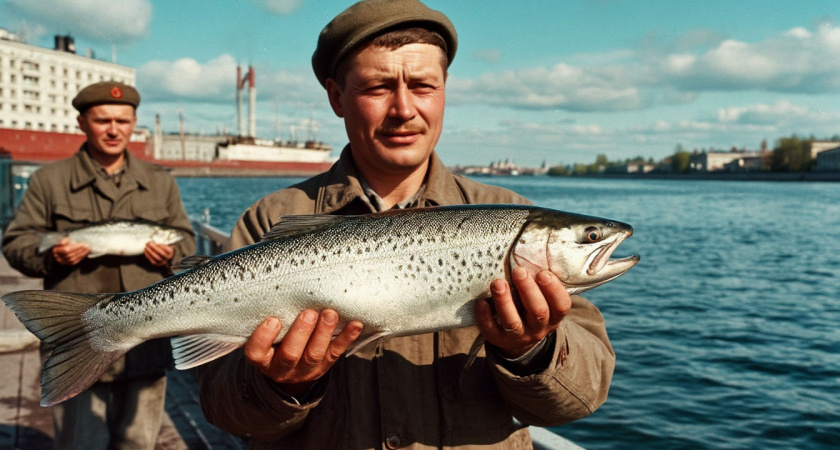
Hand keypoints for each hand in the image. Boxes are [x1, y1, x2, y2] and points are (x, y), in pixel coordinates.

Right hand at [51, 238, 90, 265]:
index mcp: (55, 250)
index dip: (74, 247)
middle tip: (87, 246)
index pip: (66, 250)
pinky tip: (86, 253)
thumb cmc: (66, 242)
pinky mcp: (68, 264)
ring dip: (82, 254)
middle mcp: (58, 257)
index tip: (82, 243)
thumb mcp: (65, 239)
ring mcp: (63, 262)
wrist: (66, 247)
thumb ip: (65, 240)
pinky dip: (81, 257)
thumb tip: (62, 243)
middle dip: (80, 250)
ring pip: (73, 259)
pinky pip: (75, 261)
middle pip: (70, 255)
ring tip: (88, 248)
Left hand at [144, 241, 173, 265]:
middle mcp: (167, 258)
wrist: (163, 254)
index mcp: (170, 252)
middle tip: (149, 244)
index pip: (167, 250)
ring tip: (146, 247)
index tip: (157, 244)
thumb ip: (159, 243)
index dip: (162, 247)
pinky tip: (145, 252)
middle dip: (154, 248)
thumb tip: (151, 243)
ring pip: (156, 258)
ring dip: (150, 252)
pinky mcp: (157, 264)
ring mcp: (163, 262)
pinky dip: (148, 256)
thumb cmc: (162, 247)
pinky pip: (152, 261)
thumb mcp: (163, 244)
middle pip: (161, 254)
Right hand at [244, 309, 362, 397]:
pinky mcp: (324, 366)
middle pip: (290, 354)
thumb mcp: (265, 337)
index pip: (256, 352)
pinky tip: (355, 324)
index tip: (273, 319)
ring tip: (329, 314)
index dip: (264, 337)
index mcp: (263, 359)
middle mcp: (282, 368)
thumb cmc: (274, 342)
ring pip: (314, 355)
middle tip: (309, 313)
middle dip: (301, 333)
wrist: (289, 370)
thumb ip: (269, 320)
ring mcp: (304, 370)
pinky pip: (336, 353)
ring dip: (323, 333)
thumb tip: (280, 288)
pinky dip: (347, 338)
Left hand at [476, 267, 571, 357]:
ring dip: (505, 302)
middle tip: (518, 271)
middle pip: (538, 312)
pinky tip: (481, 301)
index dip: (554, 289)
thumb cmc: (531, 309)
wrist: (519, 342)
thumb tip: (533, 255)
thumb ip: (541, 284)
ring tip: (497, 283)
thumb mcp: (543, 300)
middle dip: (528, 290)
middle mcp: (538, 328)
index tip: (543, 273)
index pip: (561, 305)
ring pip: (513, 322)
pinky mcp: (499, 340)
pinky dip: (485, 316)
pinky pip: (491, 330)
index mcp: (553, 316)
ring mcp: (519, 336)